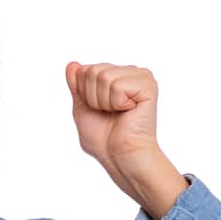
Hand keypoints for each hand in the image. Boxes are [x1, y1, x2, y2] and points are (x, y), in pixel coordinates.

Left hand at [65, 61, 187, 219]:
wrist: (119, 155)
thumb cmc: (104, 138)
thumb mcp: (82, 108)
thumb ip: (77, 85)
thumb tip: (72, 64)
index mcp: (114, 76)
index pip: (85, 69)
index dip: (84, 94)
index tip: (98, 110)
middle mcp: (129, 73)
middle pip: (93, 71)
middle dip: (93, 97)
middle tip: (109, 113)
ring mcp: (140, 77)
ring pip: (104, 76)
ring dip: (104, 102)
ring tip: (118, 113)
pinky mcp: (148, 85)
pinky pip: (117, 85)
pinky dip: (117, 102)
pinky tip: (128, 110)